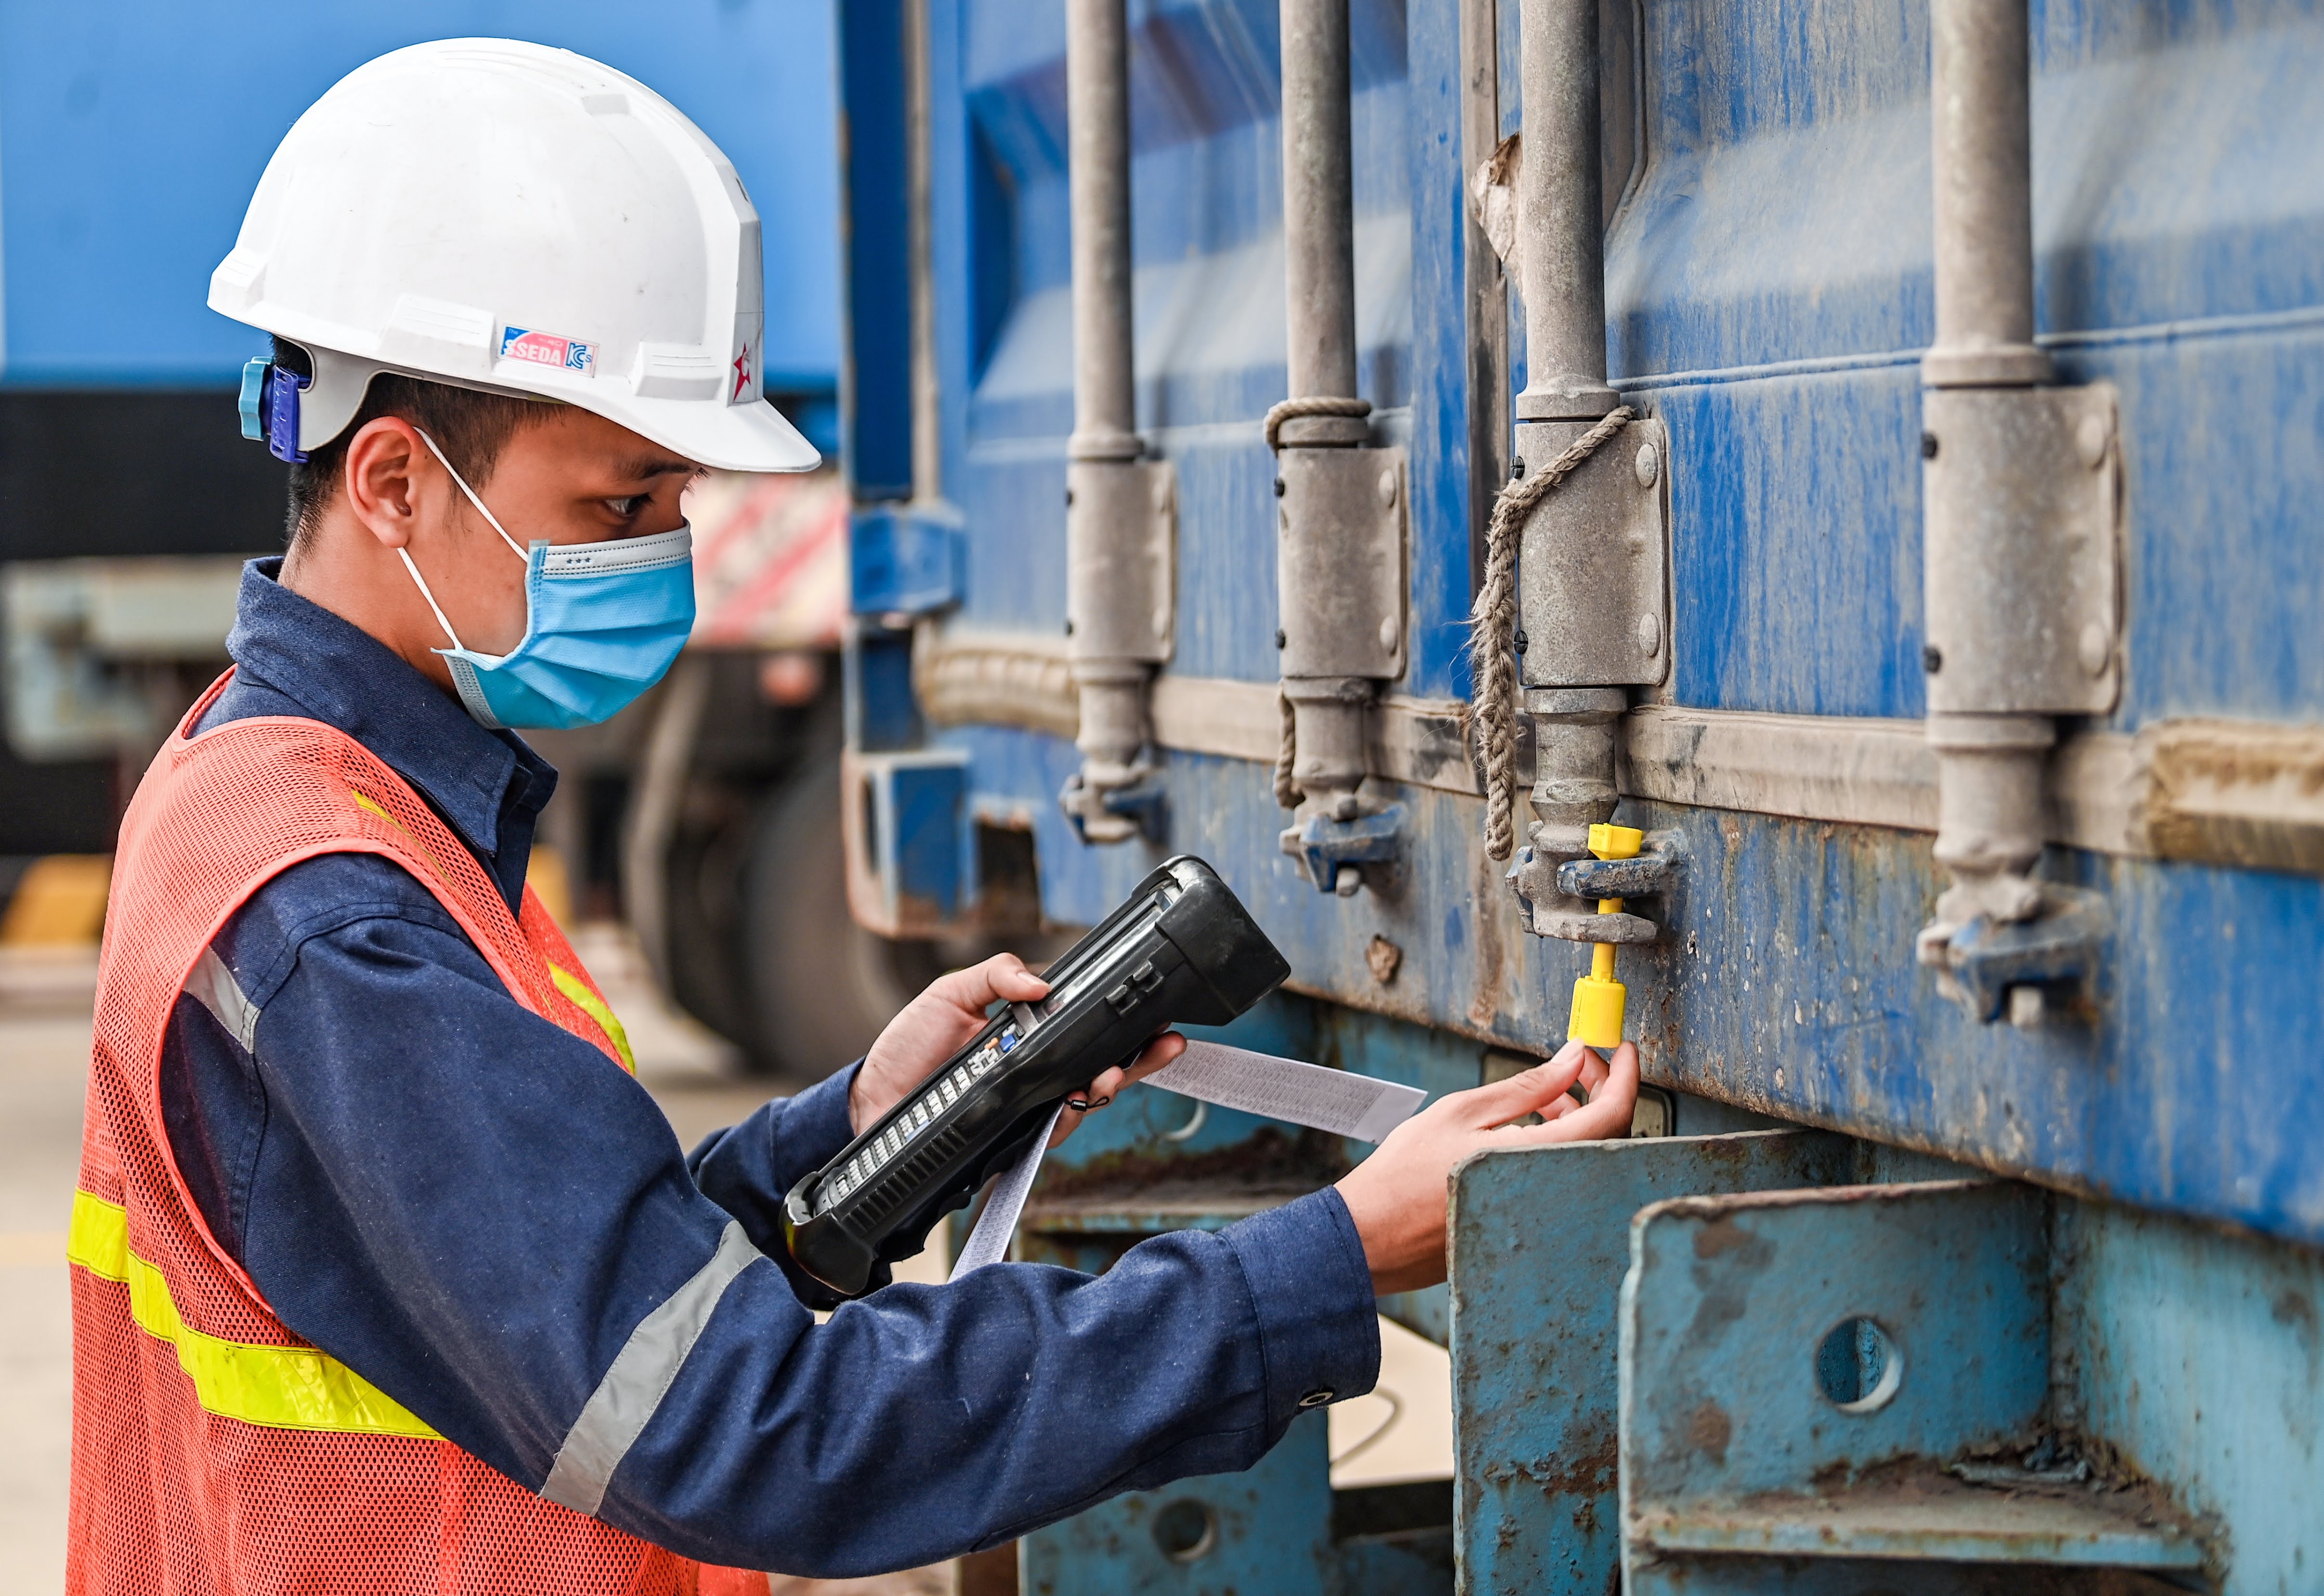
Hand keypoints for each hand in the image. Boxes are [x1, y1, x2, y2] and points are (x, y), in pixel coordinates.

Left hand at [852, 953, 1186, 1145]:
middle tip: (1159, 1046)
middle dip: (1139, 1060)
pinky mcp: (1011, 1137)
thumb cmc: (910, 1047)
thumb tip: (1040, 983)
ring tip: (1109, 1075)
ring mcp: (1028, 1107)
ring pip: (1085, 1102)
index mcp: (1030, 1035)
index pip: (1087, 1028)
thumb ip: (996, 977)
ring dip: (1105, 1088)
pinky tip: (1072, 1104)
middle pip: (1104, 1068)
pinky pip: (1049, 1132)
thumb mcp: (951, 994)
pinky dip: (1064, 1118)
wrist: (872, 1097)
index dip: (1126, 1024)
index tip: (1156, 1013)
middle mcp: (1038, 1074)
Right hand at [1334, 1037, 1638, 1293]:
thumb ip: (1527, 1086)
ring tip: (1551, 1091)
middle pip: (1611, 1135)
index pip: (1613, 1113)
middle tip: (1579, 1061)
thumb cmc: (1406, 1174)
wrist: (1374, 1238)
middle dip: (1602, 1089)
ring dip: (1584, 1116)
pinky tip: (1537, 1126)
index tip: (1623, 1048)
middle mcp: (1555, 1191)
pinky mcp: (1536, 1226)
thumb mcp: (1464, 1112)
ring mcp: (1548, 1214)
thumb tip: (1573, 1058)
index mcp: (1541, 1157)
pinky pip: (1570, 1176)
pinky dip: (1567, 1145)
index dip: (1626, 1075)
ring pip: (1592, 1156)